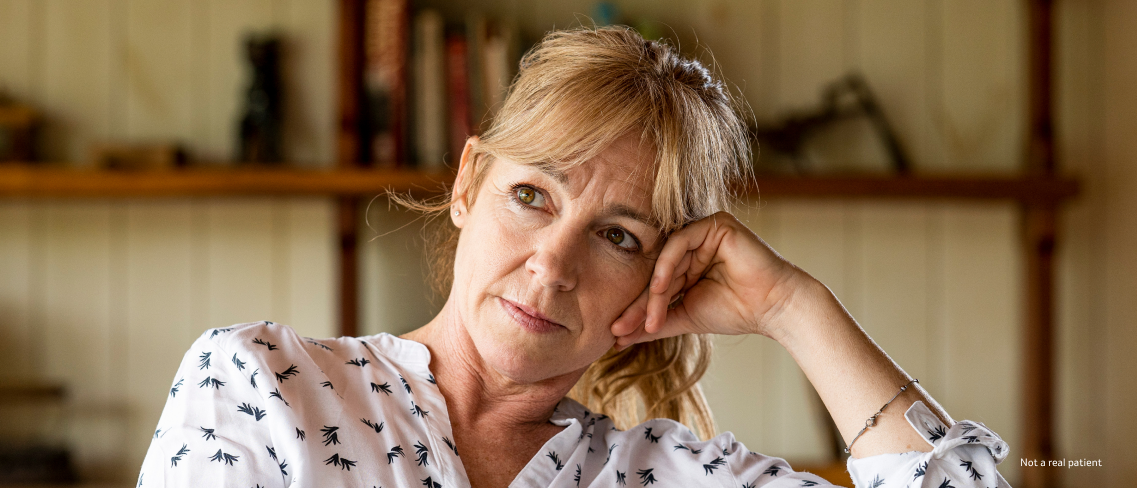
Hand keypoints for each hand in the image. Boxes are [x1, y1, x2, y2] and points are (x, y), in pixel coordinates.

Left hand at [610, 211, 806, 348]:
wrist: (774, 308)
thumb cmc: (736, 311)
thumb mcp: (686, 317)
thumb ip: (655, 322)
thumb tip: (618, 337)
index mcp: (686, 262)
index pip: (654, 284)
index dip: (635, 308)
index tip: (617, 334)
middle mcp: (693, 244)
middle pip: (655, 272)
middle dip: (637, 303)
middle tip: (619, 328)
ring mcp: (704, 231)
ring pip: (664, 260)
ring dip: (653, 292)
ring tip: (648, 319)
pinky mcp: (715, 224)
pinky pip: (679, 242)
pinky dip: (667, 266)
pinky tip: (660, 289)